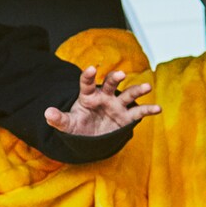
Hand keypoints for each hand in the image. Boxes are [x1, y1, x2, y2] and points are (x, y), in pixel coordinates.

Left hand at [43, 66, 160, 136]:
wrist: (90, 138)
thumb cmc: (78, 126)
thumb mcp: (67, 124)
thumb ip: (58, 119)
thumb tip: (47, 113)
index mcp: (88, 96)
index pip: (87, 83)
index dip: (88, 76)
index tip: (89, 69)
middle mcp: (104, 97)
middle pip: (110, 84)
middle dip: (115, 78)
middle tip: (120, 74)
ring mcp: (116, 106)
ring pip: (128, 95)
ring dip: (137, 90)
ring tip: (147, 87)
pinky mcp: (126, 117)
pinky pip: (138, 112)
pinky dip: (148, 110)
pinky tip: (158, 108)